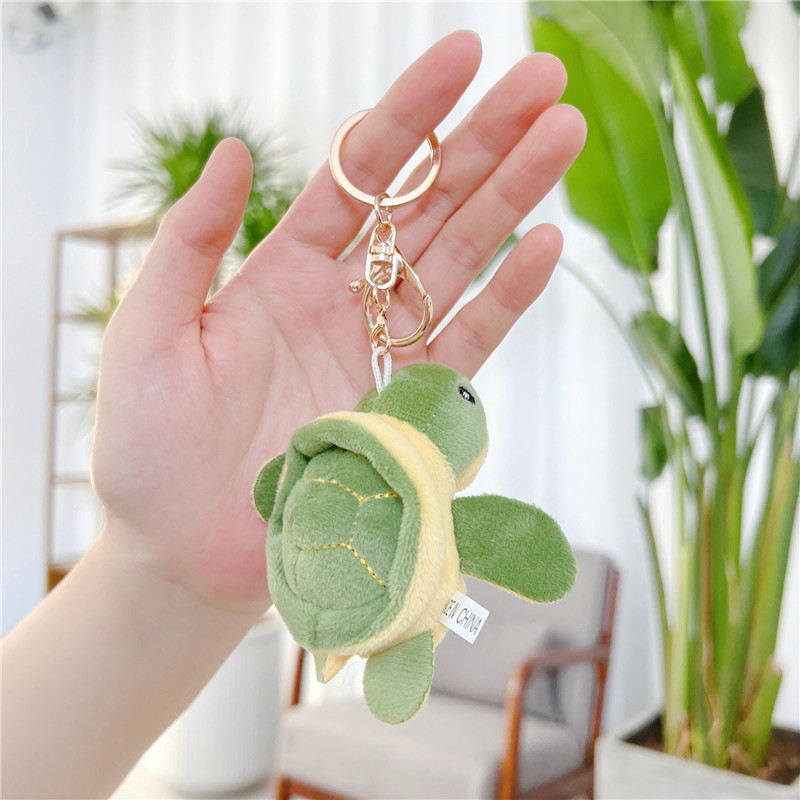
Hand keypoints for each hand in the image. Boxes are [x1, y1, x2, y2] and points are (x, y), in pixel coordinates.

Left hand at [91, 31, 585, 613]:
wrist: (185, 552)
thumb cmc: (150, 449)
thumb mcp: (148, 333)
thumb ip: (189, 242)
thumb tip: (235, 149)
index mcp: (280, 271)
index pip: (357, 175)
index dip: (410, 114)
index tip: (464, 56)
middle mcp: (340, 301)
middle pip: (424, 206)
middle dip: (483, 142)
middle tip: (544, 82)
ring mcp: (378, 353)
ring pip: (456, 263)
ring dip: (511, 201)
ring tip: (562, 139)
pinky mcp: (405, 410)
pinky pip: (464, 346)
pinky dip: (505, 298)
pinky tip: (543, 244)